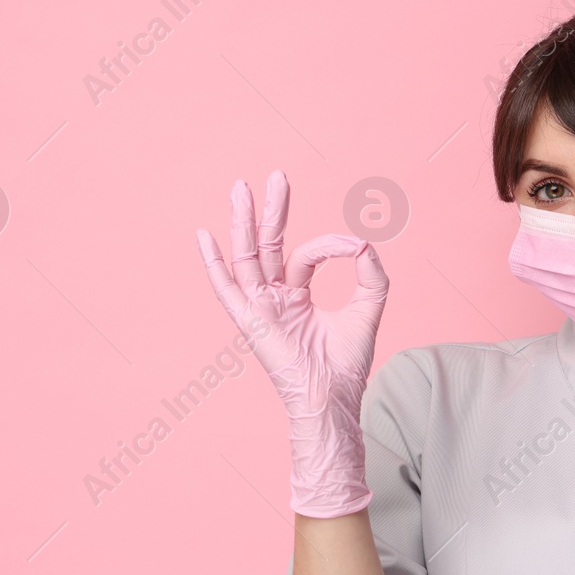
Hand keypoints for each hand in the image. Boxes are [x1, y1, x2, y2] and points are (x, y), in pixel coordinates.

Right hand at [196, 171, 389, 517]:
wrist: (334, 398)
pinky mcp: (251, 322)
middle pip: (268, 245)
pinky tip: (203, 236)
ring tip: (240, 187)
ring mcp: (260, 309)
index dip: (331, 244)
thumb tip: (366, 244)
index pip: (306, 255)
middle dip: (271, 210)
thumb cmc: (348, 364)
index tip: (356, 246)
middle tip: (275, 176)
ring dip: (243, 222)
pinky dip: (214, 264)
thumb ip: (371, 276)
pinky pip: (227, 290)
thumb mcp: (368, 310)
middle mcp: (274, 299)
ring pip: (247, 257)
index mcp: (296, 296)